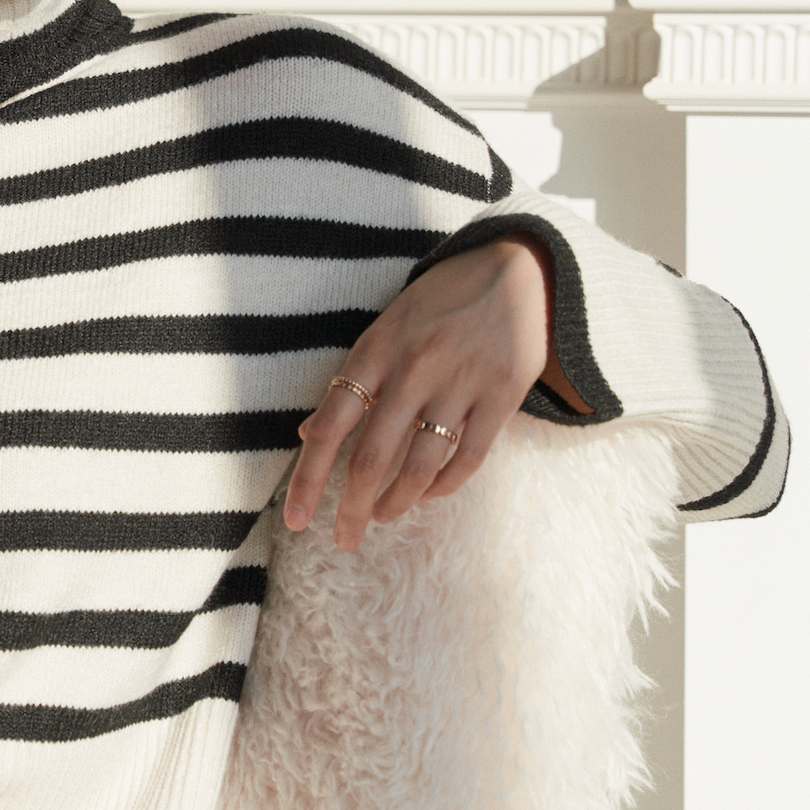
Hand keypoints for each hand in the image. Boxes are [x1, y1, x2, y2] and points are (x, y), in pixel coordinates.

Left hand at [284, 234, 586, 549]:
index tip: (294, 519)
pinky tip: (428, 495)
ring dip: (397, 501)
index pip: (330, 427)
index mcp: (373, 352)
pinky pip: (469, 456)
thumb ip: (351, 383)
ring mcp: (460, 382)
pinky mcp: (502, 394)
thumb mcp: (383, 332)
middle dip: (352, 507)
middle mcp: (413, 369)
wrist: (515, 270)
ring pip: (420, 465)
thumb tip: (310, 434)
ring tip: (381, 516)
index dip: (308, 479)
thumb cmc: (436, 305)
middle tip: (343, 538)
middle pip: (372, 457)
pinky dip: (444, 485)